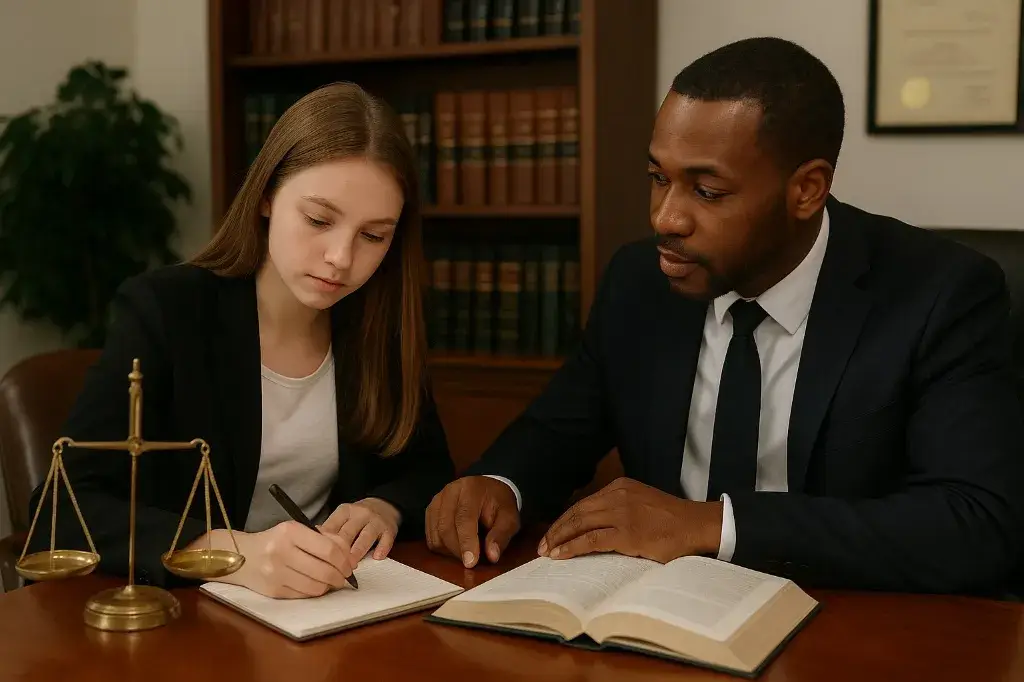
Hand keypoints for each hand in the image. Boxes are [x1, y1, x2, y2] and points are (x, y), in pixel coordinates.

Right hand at [189, 521, 355, 598]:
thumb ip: (325, 538)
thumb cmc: (276, 541)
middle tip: (344, 576)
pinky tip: (316, 585)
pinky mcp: (273, 591)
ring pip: (316, 586)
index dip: (345, 559)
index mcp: (290, 532)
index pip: (328, 549)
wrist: (241, 556)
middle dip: (341, 576)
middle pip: (324, 570)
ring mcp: (276, 573)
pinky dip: (315, 591)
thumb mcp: (297, 530)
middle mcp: (281, 552)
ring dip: (329, 586)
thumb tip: (349, 556)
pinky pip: (304, 595)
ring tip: (331, 580)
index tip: (350, 564)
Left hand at [321, 498, 401, 562]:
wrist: (385, 505)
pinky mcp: (390, 530)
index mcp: (345, 511)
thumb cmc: (358, 517)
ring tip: (351, 566)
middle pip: (347, 533)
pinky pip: (386, 540)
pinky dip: (382, 549)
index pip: (332, 527)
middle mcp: (360, 514)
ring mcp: (376, 522)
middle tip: (333, 568)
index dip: (324, 544)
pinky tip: (377, 557)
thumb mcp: (342, 517)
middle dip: (340, 551)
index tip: (318, 558)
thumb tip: (310, 545)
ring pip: (365, 537)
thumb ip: (330, 529)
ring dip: (357, 551)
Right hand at [425, 476, 520, 567]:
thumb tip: (492, 556)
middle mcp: (450, 492)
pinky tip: (456, 547)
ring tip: (466, 551)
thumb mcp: (509, 518)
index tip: (471, 563)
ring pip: (436, 535)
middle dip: (458, 551)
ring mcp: (437, 501)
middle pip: (446, 528)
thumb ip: (501, 535)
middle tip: (472, 562)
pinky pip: (430, 537)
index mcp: (471, 489)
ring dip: (449, 551)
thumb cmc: (499, 504)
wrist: (488, 490)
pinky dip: (442, 548)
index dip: (466, 543)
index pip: (464, 519)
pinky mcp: (431, 511)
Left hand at [538, 477, 722, 562]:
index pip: (583, 503)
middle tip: (542, 545)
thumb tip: (594, 527)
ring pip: (579, 524)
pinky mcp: (626, 532)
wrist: (697, 525)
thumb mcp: (641, 503)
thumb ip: (619, 509)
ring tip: (546, 552)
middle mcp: (617, 495)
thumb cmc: (672, 521)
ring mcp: (621, 513)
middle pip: (576, 512)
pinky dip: (572, 547)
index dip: (564, 519)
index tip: (552, 533)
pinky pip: (591, 540)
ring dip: (559, 538)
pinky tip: (561, 555)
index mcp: (620, 487)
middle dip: (556, 529)